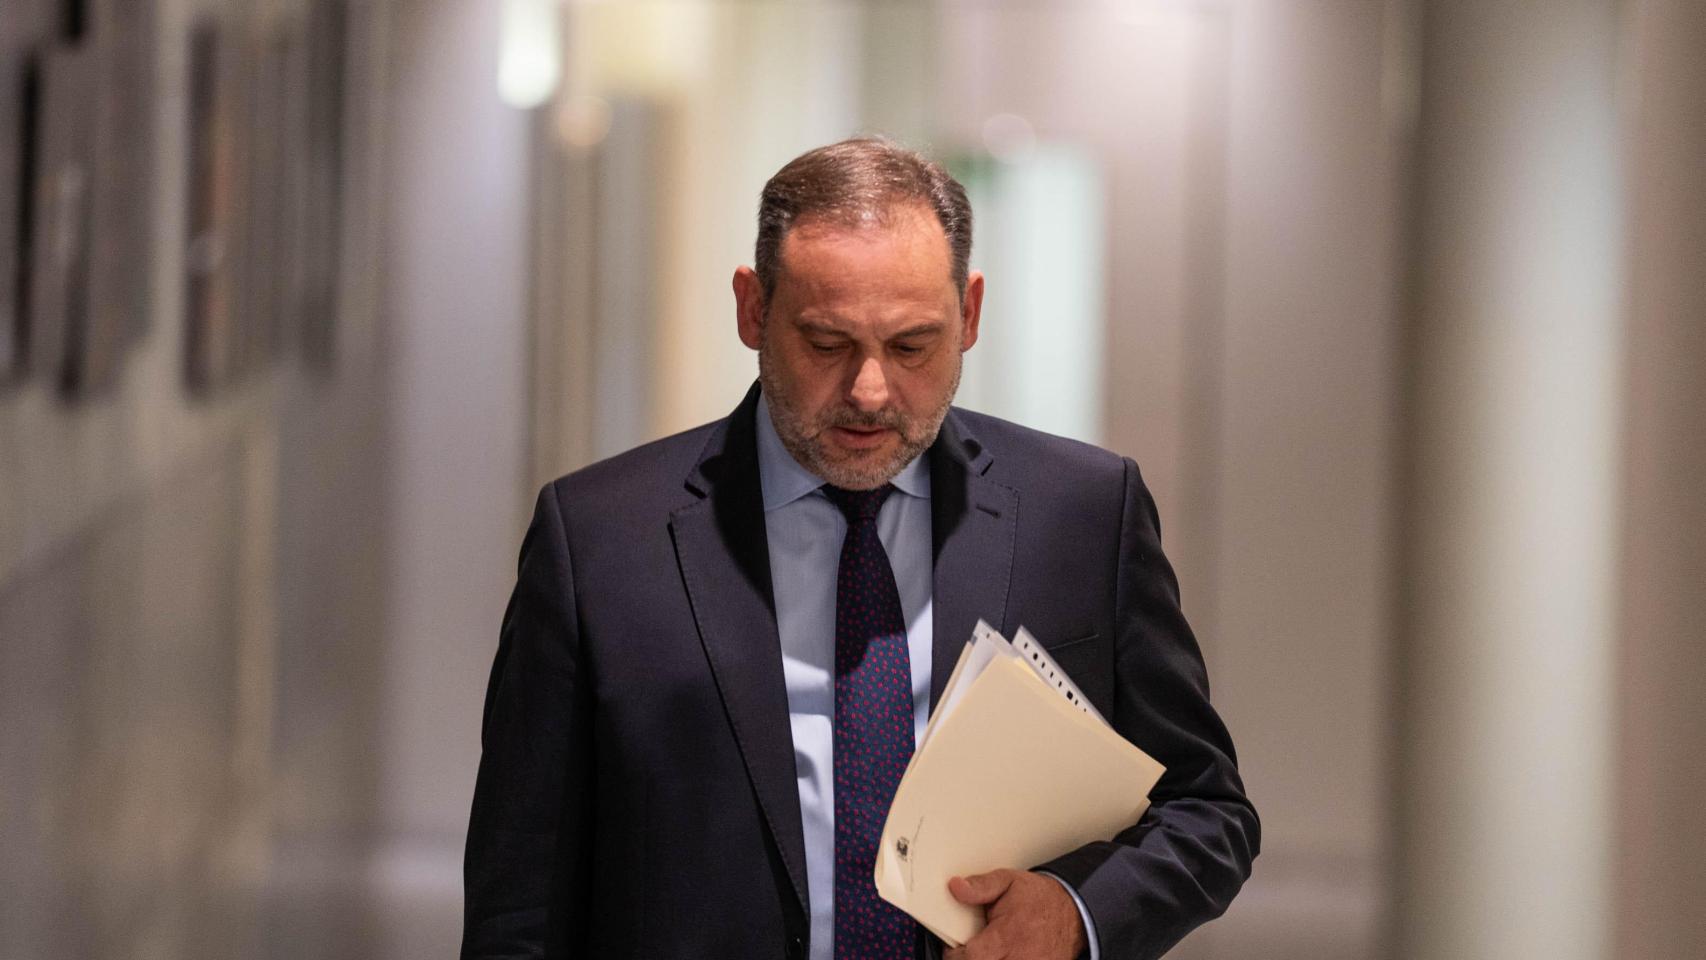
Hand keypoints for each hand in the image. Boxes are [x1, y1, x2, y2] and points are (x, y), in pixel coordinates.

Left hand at [942, 869, 1087, 959]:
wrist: (1073, 913)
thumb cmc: (1038, 898)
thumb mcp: (1008, 881)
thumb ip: (980, 886)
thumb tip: (956, 887)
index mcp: (1006, 937)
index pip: (970, 958)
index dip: (955, 955)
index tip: (955, 947)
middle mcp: (1018, 959)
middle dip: (973, 958)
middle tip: (974, 947)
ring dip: (990, 959)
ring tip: (991, 950)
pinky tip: (1003, 954)